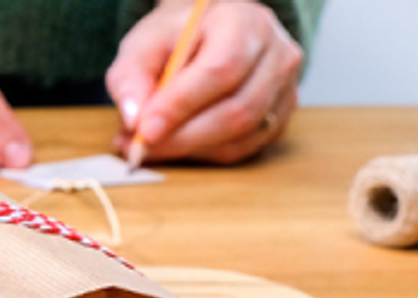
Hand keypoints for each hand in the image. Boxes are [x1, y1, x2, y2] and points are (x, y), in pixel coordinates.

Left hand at [106, 0, 303, 163]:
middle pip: (238, 108)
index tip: (145, 129)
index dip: (181, 104)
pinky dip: (206, 153)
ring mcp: (286, 87)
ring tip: (152, 145)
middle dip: (184, 136)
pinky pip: (246, 147)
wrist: (207, 35)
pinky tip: (179, 144)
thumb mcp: (144, 44)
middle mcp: (276, 54)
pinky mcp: (280, 116)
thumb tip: (134, 120)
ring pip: (243, 134)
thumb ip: (131, 76)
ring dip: (192, 149)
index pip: (221, 69)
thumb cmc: (177, 37)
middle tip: (142, 147)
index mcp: (244, 23)